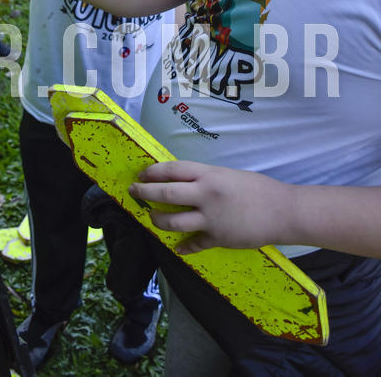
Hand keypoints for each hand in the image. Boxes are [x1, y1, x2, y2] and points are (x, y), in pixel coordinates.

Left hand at [129, 160, 292, 253]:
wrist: (283, 211)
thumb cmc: (259, 188)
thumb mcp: (228, 174)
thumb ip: (206, 178)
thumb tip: (185, 181)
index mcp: (209, 174)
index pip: (172, 169)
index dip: (153, 171)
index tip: (142, 173)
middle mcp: (205, 194)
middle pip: (166, 193)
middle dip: (145, 192)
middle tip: (134, 192)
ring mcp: (210, 219)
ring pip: (172, 220)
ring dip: (157, 219)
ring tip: (151, 217)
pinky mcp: (218, 239)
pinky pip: (194, 244)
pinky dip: (184, 246)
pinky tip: (178, 248)